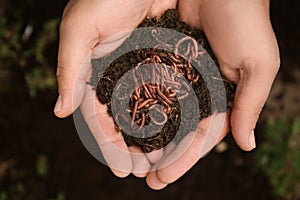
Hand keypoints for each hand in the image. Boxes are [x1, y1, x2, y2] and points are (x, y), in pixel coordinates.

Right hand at [53, 0, 177, 176]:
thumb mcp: (79, 29)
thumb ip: (69, 69)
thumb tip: (60, 111)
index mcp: (96, 75)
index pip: (99, 119)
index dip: (109, 146)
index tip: (121, 169)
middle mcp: (119, 77)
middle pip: (125, 122)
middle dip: (133, 149)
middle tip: (144, 172)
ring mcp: (142, 72)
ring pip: (147, 113)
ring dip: (154, 139)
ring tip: (161, 163)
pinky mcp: (163, 62)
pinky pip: (167, 94)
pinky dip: (171, 116)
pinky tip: (179, 134)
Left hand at [146, 0, 279, 188]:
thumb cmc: (247, 20)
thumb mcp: (258, 64)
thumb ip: (250, 104)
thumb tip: (246, 144)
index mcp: (223, 98)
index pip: (201, 138)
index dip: (183, 160)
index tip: (162, 179)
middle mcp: (199, 91)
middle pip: (177, 131)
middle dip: (162, 155)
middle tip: (142, 177)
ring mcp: (180, 76)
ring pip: (161, 113)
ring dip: (146, 135)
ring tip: (129, 157)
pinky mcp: (163, 59)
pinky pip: (148, 86)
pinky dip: (138, 104)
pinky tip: (123, 121)